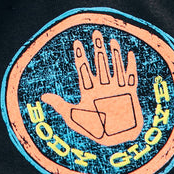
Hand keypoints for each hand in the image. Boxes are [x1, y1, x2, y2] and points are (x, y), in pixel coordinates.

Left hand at [41, 29, 141, 146]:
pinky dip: (131, 66)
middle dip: (98, 49)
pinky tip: (130, 53)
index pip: (84, 69)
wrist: (115, 141)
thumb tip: (43, 96)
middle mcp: (103, 87)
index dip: (80, 56)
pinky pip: (131, 77)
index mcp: (89, 91)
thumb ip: (60, 106)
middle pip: (100, 64)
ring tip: (112, 40)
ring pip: (115, 67)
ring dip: (114, 54)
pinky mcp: (129, 94)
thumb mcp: (73, 118)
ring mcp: (116, 89)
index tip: (77, 42)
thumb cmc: (95, 131)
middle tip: (96, 32)